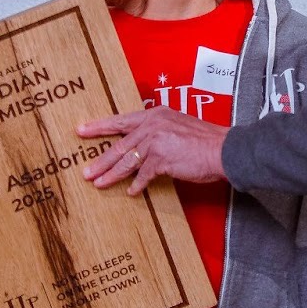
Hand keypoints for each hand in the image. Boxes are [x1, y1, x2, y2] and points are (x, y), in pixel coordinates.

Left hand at [77, 106, 227, 195]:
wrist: (224, 150)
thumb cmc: (205, 141)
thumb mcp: (177, 126)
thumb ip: (158, 132)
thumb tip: (141, 147)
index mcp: (155, 115)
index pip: (121, 120)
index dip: (100, 126)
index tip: (82, 130)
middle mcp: (153, 125)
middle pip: (119, 145)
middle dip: (100, 160)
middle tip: (86, 170)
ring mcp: (156, 141)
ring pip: (127, 161)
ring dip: (111, 174)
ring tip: (99, 183)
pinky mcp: (162, 159)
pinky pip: (144, 175)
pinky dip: (137, 185)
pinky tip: (132, 192)